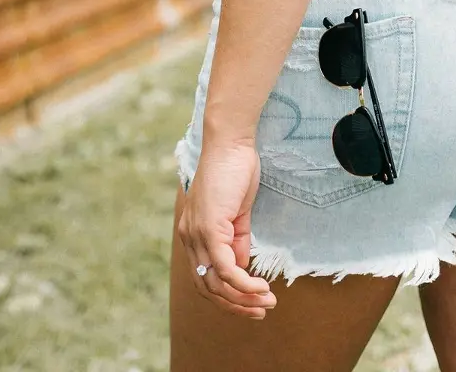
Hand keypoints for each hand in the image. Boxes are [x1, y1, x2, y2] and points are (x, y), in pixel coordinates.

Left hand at [176, 139, 276, 318]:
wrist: (231, 144)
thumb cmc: (235, 171)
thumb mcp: (237, 213)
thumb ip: (237, 240)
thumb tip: (241, 267)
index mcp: (192, 234)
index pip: (204, 278)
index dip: (227, 296)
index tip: (251, 302)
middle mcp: (189, 238)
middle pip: (207, 288)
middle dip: (235, 306)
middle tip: (261, 311)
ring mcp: (196, 235)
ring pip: (215, 284)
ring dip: (242, 299)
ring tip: (266, 302)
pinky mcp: (209, 229)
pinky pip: (225, 269)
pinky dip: (243, 284)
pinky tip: (260, 287)